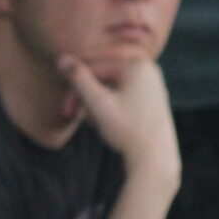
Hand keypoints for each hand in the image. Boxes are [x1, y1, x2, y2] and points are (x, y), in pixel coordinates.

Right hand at [58, 54, 179, 185]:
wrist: (156, 160)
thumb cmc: (127, 131)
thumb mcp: (98, 104)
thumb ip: (79, 79)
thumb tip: (62, 58)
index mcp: (137, 64)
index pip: (94, 68)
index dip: (76, 89)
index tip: (66, 112)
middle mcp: (148, 69)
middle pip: (104, 77)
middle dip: (87, 97)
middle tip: (73, 118)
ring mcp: (152, 84)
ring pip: (112, 87)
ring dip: (96, 104)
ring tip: (93, 125)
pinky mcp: (153, 98)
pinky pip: (123, 95)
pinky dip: (110, 107)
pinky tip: (104, 124)